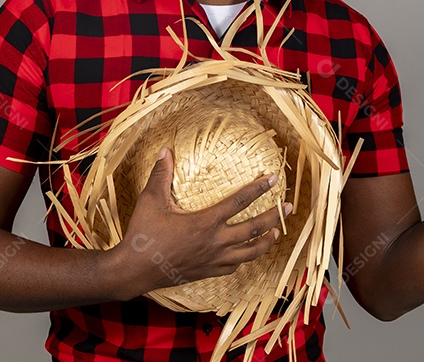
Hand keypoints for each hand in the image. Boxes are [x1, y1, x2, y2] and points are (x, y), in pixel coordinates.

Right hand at [112, 147, 289, 298]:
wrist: (134, 271)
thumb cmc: (143, 235)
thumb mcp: (151, 200)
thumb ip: (161, 174)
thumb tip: (165, 150)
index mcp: (205, 222)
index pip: (239, 202)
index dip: (259, 189)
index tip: (274, 178)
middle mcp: (215, 242)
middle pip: (254, 229)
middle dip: (275, 217)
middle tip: (289, 208)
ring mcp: (213, 260)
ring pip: (250, 252)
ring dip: (266, 241)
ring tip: (277, 232)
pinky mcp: (208, 272)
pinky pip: (234, 267)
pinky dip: (245, 258)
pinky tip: (247, 254)